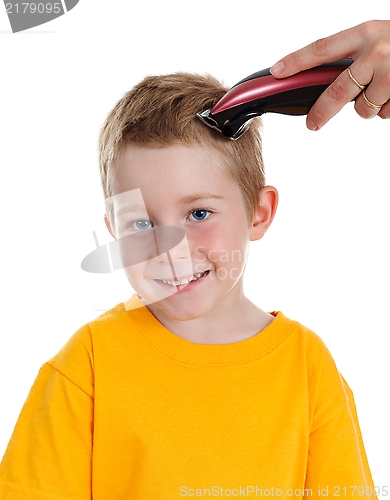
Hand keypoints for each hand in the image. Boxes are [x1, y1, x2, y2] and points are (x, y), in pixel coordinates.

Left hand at [270, 20, 389, 129]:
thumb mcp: (381, 38)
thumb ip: (356, 55)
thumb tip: (327, 81)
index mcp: (367, 33)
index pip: (322, 48)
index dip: (297, 61)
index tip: (277, 71)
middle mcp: (378, 52)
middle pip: (338, 91)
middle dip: (321, 112)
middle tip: (313, 123)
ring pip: (363, 108)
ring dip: (369, 107)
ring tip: (385, 89)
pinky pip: (385, 113)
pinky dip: (388, 108)